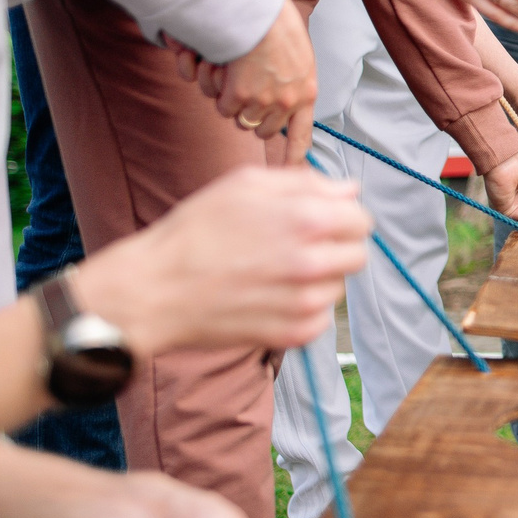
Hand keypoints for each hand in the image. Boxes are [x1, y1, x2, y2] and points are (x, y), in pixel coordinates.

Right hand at [74, 166, 369, 357]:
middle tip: (300, 248)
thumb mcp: (245, 184)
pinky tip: (270, 297)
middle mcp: (312, 261)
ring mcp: (304, 302)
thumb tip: (349, 190)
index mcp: (307, 219)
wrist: (156, 290)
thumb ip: (306, 183)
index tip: (323, 222)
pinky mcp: (293, 334)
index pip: (362, 220)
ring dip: (319, 280)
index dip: (343, 218)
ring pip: (338, 287)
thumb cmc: (195, 231)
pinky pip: (321, 319)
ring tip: (276, 272)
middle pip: (358, 255)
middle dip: (336, 248)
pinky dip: (303, 309)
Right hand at [174, 0, 315, 154]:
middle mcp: (288, 102)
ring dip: (232, 102)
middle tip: (244, 93)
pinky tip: (224, 69)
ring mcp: (264, 101)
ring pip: (240, 119)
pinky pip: (222, 107)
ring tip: (235, 74)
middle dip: (251, 116)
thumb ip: (293, 83)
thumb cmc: (275, 24)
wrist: (258, 8)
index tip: (295, 175)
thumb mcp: (299, 57)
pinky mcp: (240, 96)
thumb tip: (284, 105)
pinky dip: (218, 92)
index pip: (302, 136)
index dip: (295, 158)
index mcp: (307, 92)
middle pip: (262, 130)